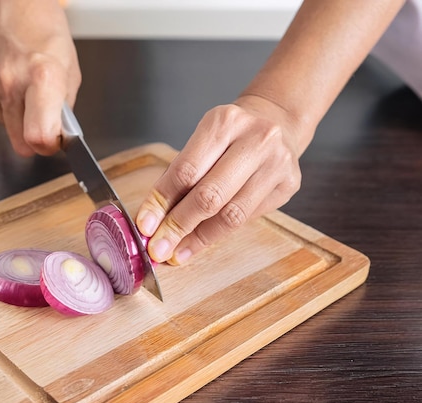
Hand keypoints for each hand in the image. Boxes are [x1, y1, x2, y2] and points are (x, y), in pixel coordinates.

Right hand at [0, 0, 80, 156]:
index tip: (54, 141)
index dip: (48, 146)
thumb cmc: (45, 33)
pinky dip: (6, 105)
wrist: (13, 6)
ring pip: (8, 128)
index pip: (39, 136)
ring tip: (27, 91)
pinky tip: (12, 83)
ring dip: (20, 119)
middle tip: (44, 121)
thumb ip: (65, 110)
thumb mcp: (70, 71)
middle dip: (35, 139)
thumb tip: (59, 137)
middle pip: (21, 142)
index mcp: (42, 77)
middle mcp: (12, 83)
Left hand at [136, 95, 301, 264]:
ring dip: (199, 238)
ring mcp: (277, 162)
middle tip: (159, 248)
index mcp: (224, 122)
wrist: (276, 120)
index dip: (162, 203)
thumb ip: (178, 180)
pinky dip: (219, 234)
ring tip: (177, 252)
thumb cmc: (229, 137)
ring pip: (232, 214)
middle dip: (179, 226)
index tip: (145, 227)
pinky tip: (200, 243)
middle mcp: (255, 139)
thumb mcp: (201, 144)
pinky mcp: (289, 184)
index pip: (185, 171)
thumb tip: (152, 222)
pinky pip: (248, 218)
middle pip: (210, 195)